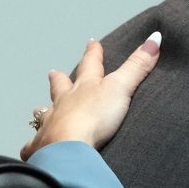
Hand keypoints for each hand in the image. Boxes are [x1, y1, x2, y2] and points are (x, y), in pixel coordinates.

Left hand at [20, 33, 161, 160]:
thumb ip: (137, 66)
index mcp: (84, 87)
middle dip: (59, 79)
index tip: (92, 42)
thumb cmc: (94, 117)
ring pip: (44, 114)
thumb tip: (154, 37)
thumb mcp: (122, 87)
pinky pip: (36, 146)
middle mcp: (64, 102)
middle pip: (60, 86)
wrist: (69, 148)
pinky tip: (34, 150)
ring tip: (38, 109)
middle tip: (54, 72)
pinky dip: (35, 147)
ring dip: (43, 110)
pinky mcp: (43, 147)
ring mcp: (51, 124)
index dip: (93, 53)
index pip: (91, 64)